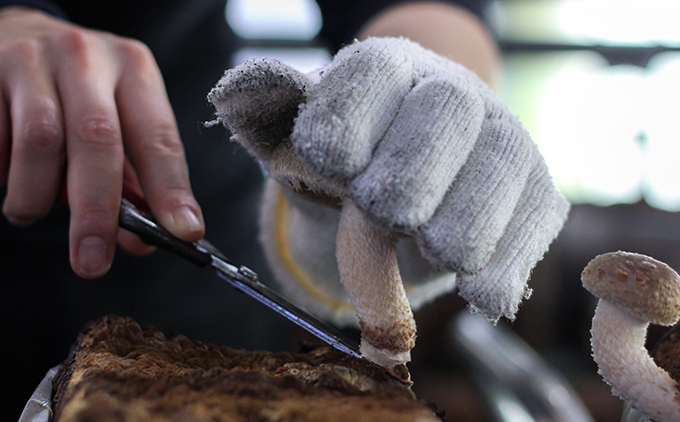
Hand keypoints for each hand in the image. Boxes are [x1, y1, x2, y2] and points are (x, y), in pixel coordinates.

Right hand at [0, 7, 203, 277]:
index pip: (159, 138)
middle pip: (97, 140)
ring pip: (39, 141)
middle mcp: (88, 58)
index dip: (171, 189)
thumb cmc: (79, 91)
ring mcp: (35, 59)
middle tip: (92, 262)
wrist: (16, 34)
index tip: (183, 233)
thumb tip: (144, 241)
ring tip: (29, 211)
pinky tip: (8, 174)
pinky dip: (3, 172)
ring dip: (35, 195)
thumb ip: (132, 179)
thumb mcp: (118, 121)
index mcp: (135, 70)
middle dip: (97, 212)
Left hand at [209, 37, 568, 363]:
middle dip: (406, 178)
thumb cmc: (353, 152)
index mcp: (387, 69)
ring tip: (431, 249)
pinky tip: (477, 290)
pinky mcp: (537, 192)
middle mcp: (454, 94)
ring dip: (455, 230)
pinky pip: (532, 227)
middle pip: (444, 118)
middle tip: (387, 212)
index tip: (330, 165)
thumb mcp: (300, 133)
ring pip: (495, 176)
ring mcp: (504, 140)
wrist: (421, 166)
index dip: (347, 125)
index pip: (370, 77)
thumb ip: (268, 116)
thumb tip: (232, 94)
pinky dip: (502, 268)